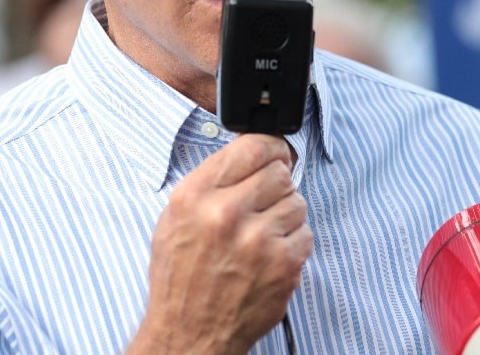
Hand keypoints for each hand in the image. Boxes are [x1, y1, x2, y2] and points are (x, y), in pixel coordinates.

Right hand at [129, 134, 311, 354]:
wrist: (189, 332)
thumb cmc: (181, 278)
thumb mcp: (174, 220)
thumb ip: (210, 183)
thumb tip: (250, 155)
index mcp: (194, 197)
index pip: (250, 147)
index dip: (270, 148)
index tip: (276, 154)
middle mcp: (225, 214)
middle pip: (279, 172)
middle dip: (276, 186)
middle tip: (264, 204)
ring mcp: (257, 240)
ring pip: (297, 201)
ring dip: (285, 215)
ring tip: (263, 235)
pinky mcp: (282, 264)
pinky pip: (305, 233)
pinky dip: (293, 243)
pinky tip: (271, 256)